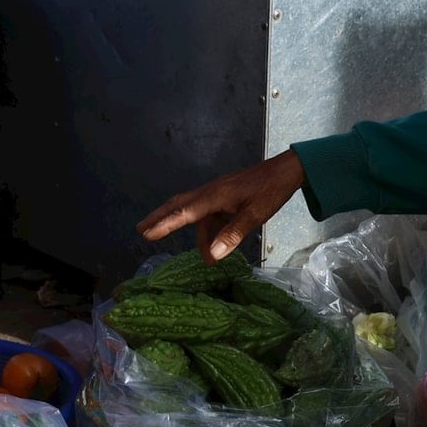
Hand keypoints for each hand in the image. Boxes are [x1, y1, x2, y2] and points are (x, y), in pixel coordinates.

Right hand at [136, 152, 304, 261]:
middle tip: (140, 230)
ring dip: (189, 230)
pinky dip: (206, 229)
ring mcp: (217, 193)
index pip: (184, 212)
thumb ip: (234, 234)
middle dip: (159, 217)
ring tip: (195, 254)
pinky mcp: (224, 196)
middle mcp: (211, 192)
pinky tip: (213, 244)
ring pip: (192, 211)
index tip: (146, 233)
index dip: (164, 224)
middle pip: (178, 204)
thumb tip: (213, 255)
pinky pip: (207, 214)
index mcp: (215, 196)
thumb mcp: (256, 215)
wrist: (286, 171)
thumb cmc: (271, 191)